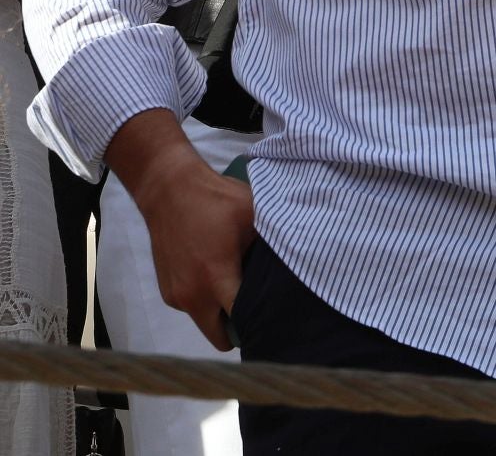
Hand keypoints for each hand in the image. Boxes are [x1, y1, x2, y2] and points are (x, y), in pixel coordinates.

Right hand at [112, 114, 254, 349]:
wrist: (169, 189)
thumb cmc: (218, 200)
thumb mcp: (255, 217)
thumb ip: (273, 245)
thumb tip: (299, 261)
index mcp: (216, 279)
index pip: (241, 322)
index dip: (261, 322)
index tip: (276, 317)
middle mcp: (192, 295)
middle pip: (219, 337)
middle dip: (239, 329)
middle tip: (257, 307)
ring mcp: (175, 295)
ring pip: (205, 320)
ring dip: (219, 310)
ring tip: (236, 281)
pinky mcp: (165, 290)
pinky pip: (192, 306)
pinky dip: (204, 298)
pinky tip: (215, 272)